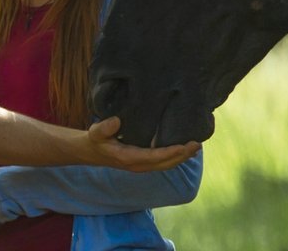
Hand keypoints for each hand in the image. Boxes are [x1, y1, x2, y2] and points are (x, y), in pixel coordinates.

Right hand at [83, 116, 200, 171]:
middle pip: (165, 164)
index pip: (154, 157)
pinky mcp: (143, 163)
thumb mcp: (95, 132)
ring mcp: (141, 166)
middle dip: (182, 156)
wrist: (90, 152)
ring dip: (181, 157)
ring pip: (166, 165)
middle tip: (197, 145)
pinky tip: (184, 150)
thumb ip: (104, 127)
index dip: (170, 153)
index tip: (184, 146)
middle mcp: (138, 165)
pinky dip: (175, 157)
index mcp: (129, 158)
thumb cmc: (95, 140)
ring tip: (195, 147)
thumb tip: (116, 121)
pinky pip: (162, 163)